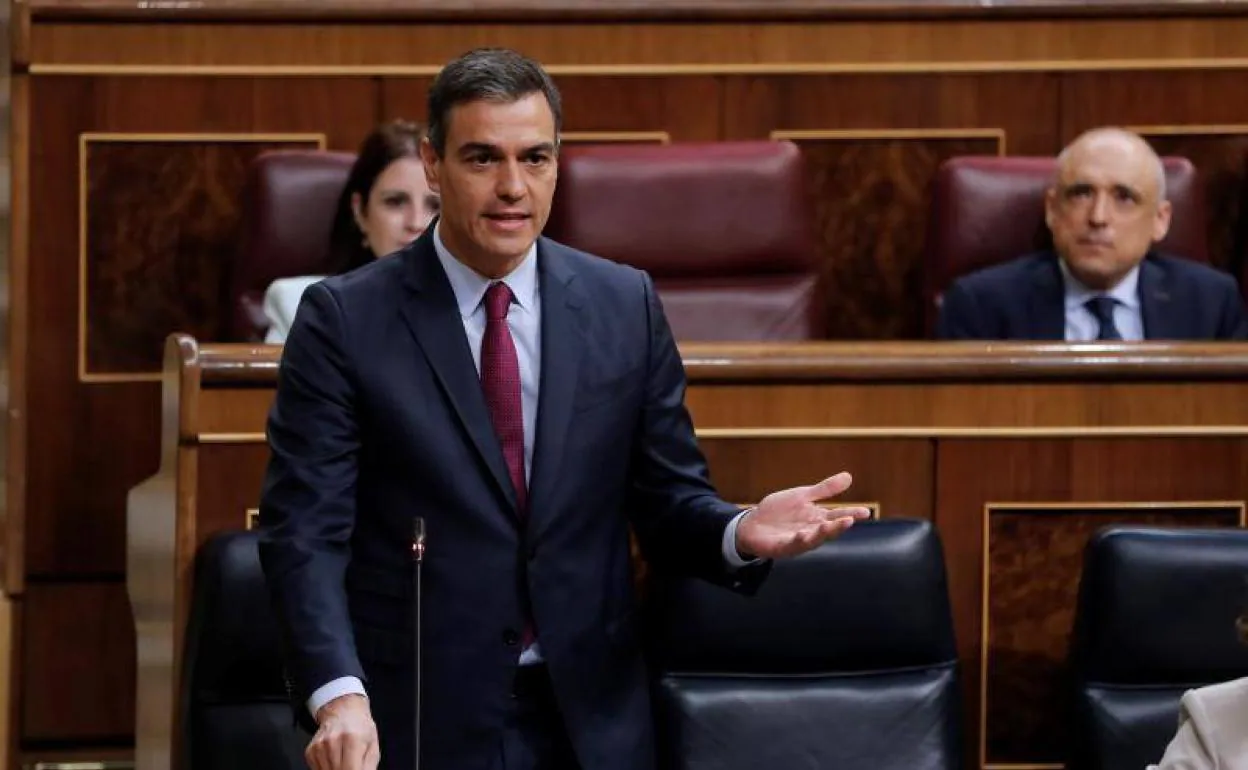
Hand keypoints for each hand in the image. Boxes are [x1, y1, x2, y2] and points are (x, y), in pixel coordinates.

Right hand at [307, 694, 379, 769]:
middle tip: (352, 765)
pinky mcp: (310, 751)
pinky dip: (327, 768)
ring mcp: (319, 746)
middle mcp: (333, 741)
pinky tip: (334, 759)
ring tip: (344, 760)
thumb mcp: (373, 745)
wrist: (344, 712)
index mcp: (352, 738)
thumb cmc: (361, 729)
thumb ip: (369, 766)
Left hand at [735, 472, 871, 558]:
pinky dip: (798, 540)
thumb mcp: (803, 496)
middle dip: (838, 526)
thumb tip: (849, 476)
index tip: (866, 512)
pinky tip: (801, 534)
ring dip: (821, 534)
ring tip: (828, 526)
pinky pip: (792, 544)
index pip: (838, 516)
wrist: (752, 524)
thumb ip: (825, 490)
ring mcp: (798, 540)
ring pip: (813, 539)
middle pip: (828, 529)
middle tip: (850, 520)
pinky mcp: (782, 547)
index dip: (852, 514)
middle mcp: (811, 531)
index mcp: (817, 518)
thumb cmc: (780, 511)